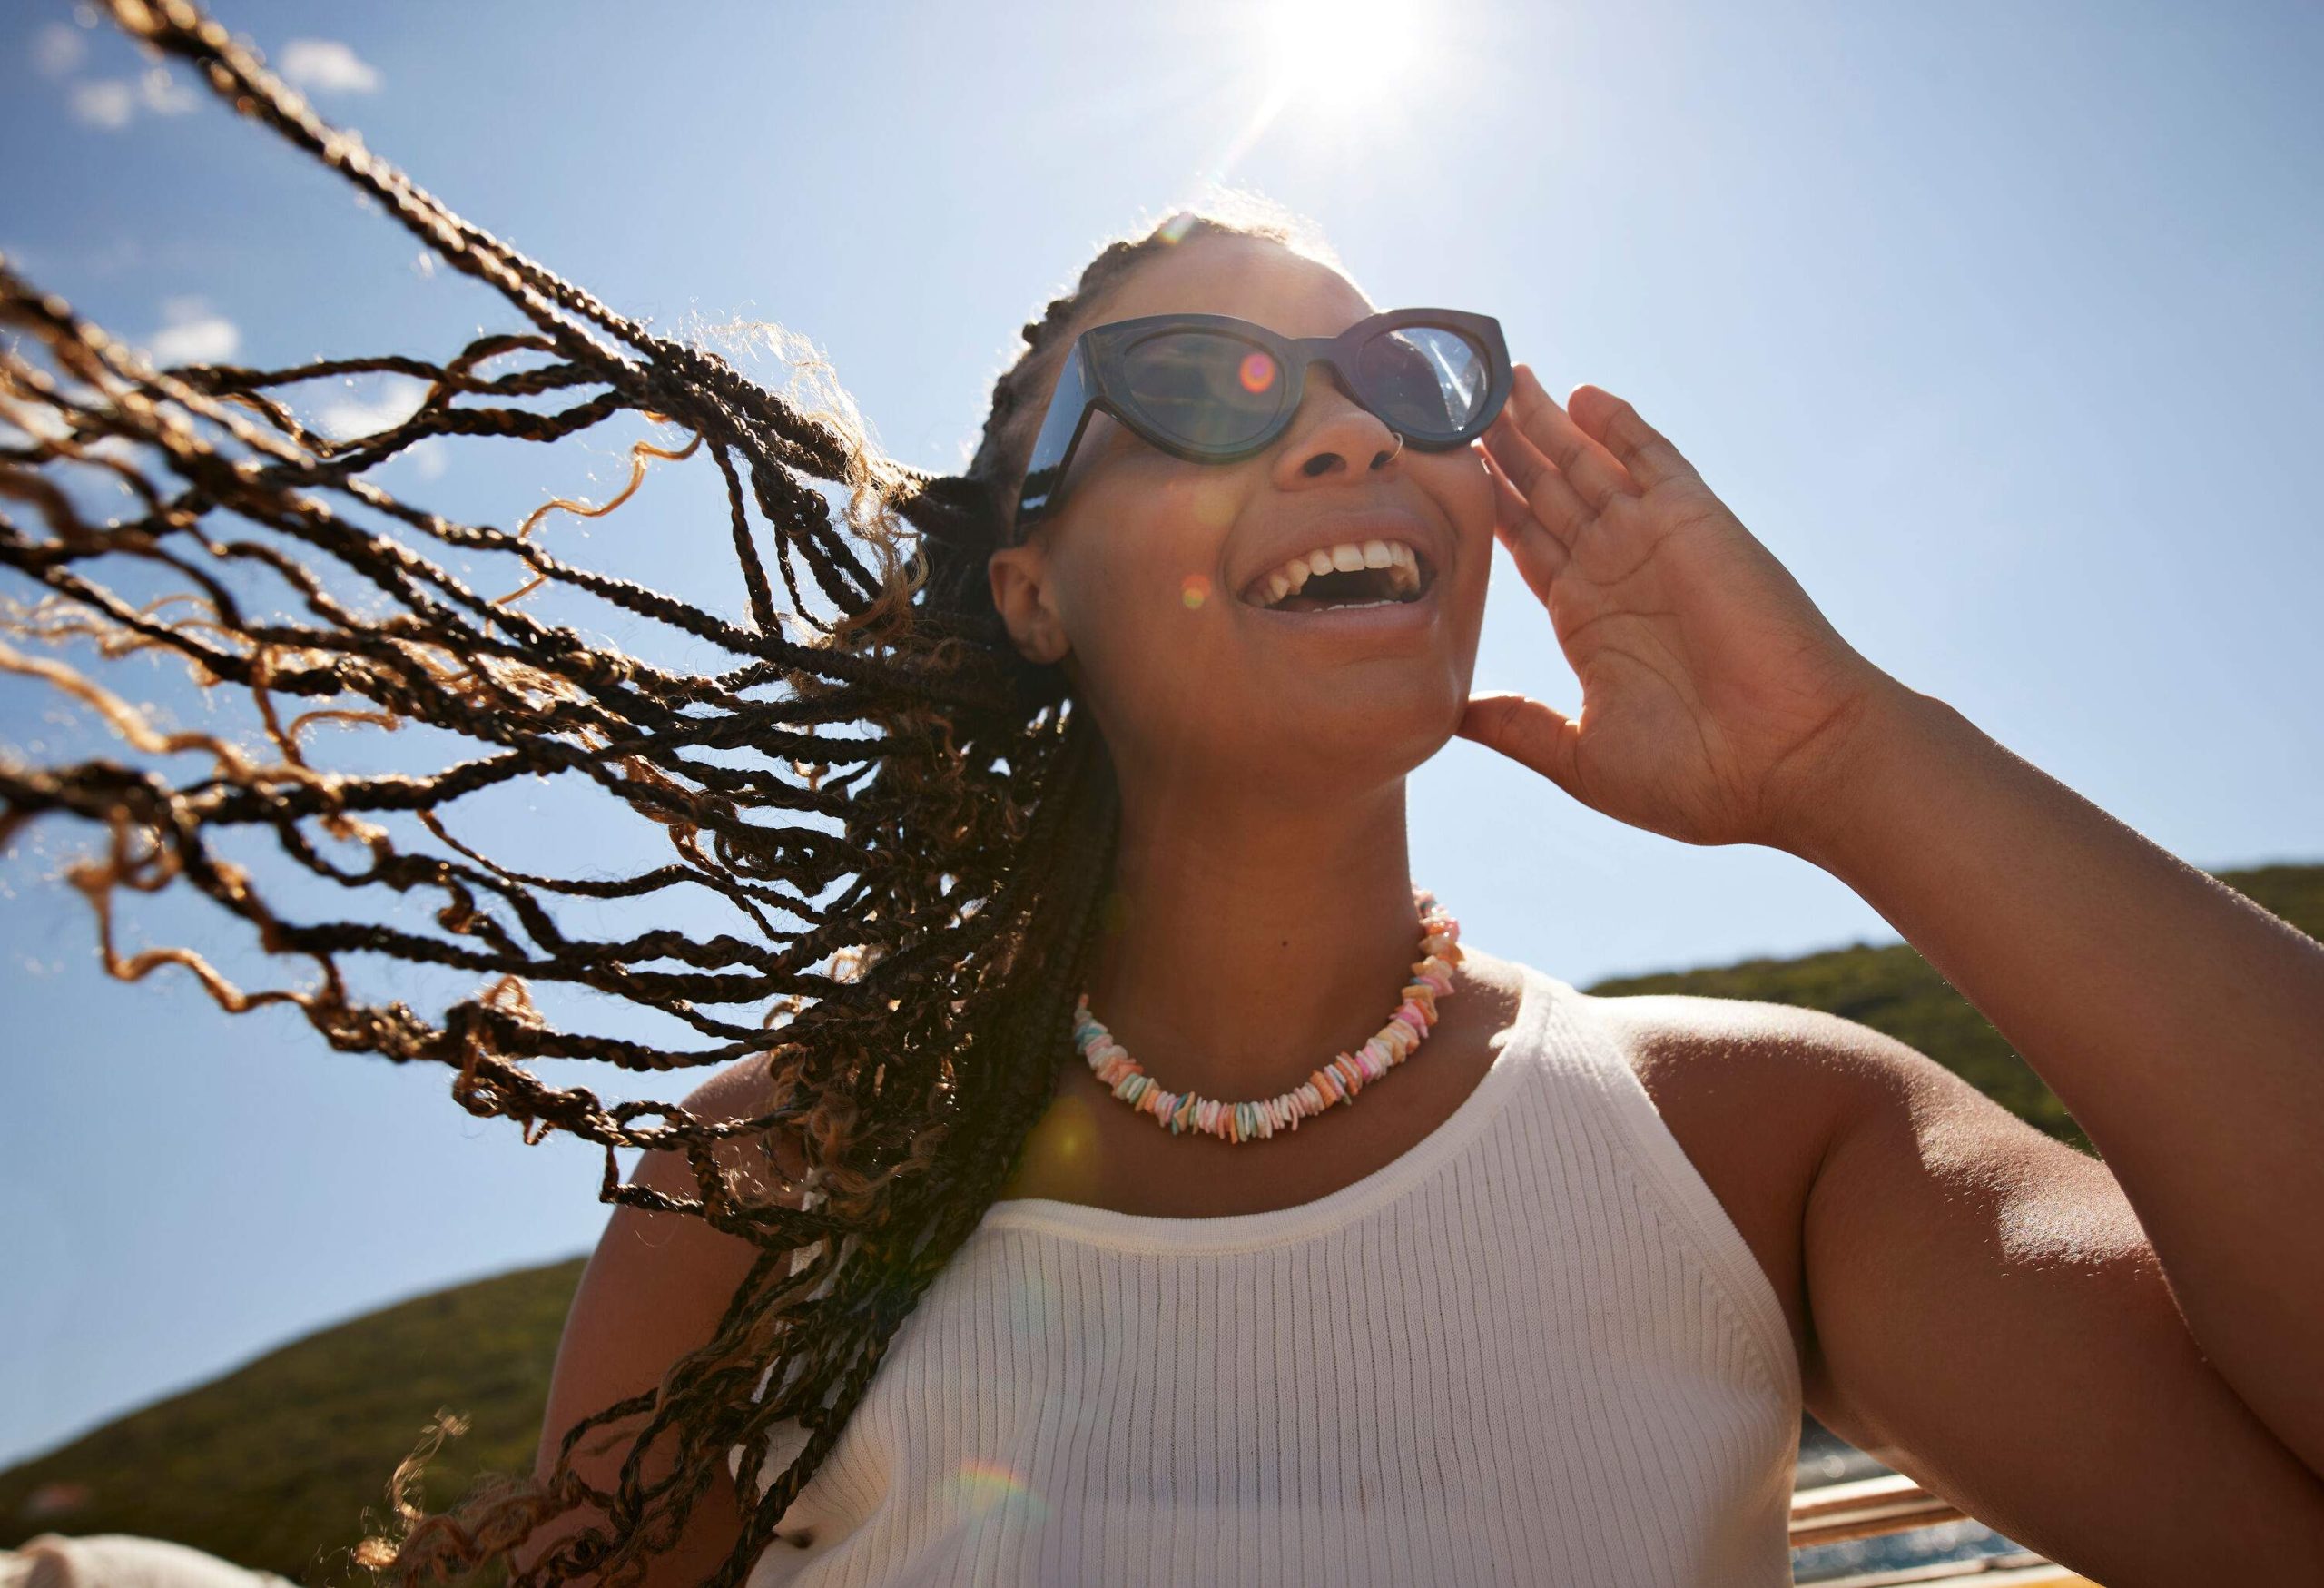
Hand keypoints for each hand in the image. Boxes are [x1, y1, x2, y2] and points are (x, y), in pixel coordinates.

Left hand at [1461, 366, 1904, 850]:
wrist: (1793, 763)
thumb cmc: (1699, 777)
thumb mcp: (1581, 757)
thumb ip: (1518, 726)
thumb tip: (1451, 715)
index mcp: (1587, 622)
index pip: (1524, 542)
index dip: (1486, 504)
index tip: (1441, 468)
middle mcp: (1616, 572)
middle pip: (1545, 491)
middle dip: (1504, 448)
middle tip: (1456, 398)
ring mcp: (1654, 542)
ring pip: (1585, 464)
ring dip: (1542, 423)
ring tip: (1497, 378)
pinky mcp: (1694, 521)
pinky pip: (1652, 458)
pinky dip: (1618, 424)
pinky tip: (1578, 394)